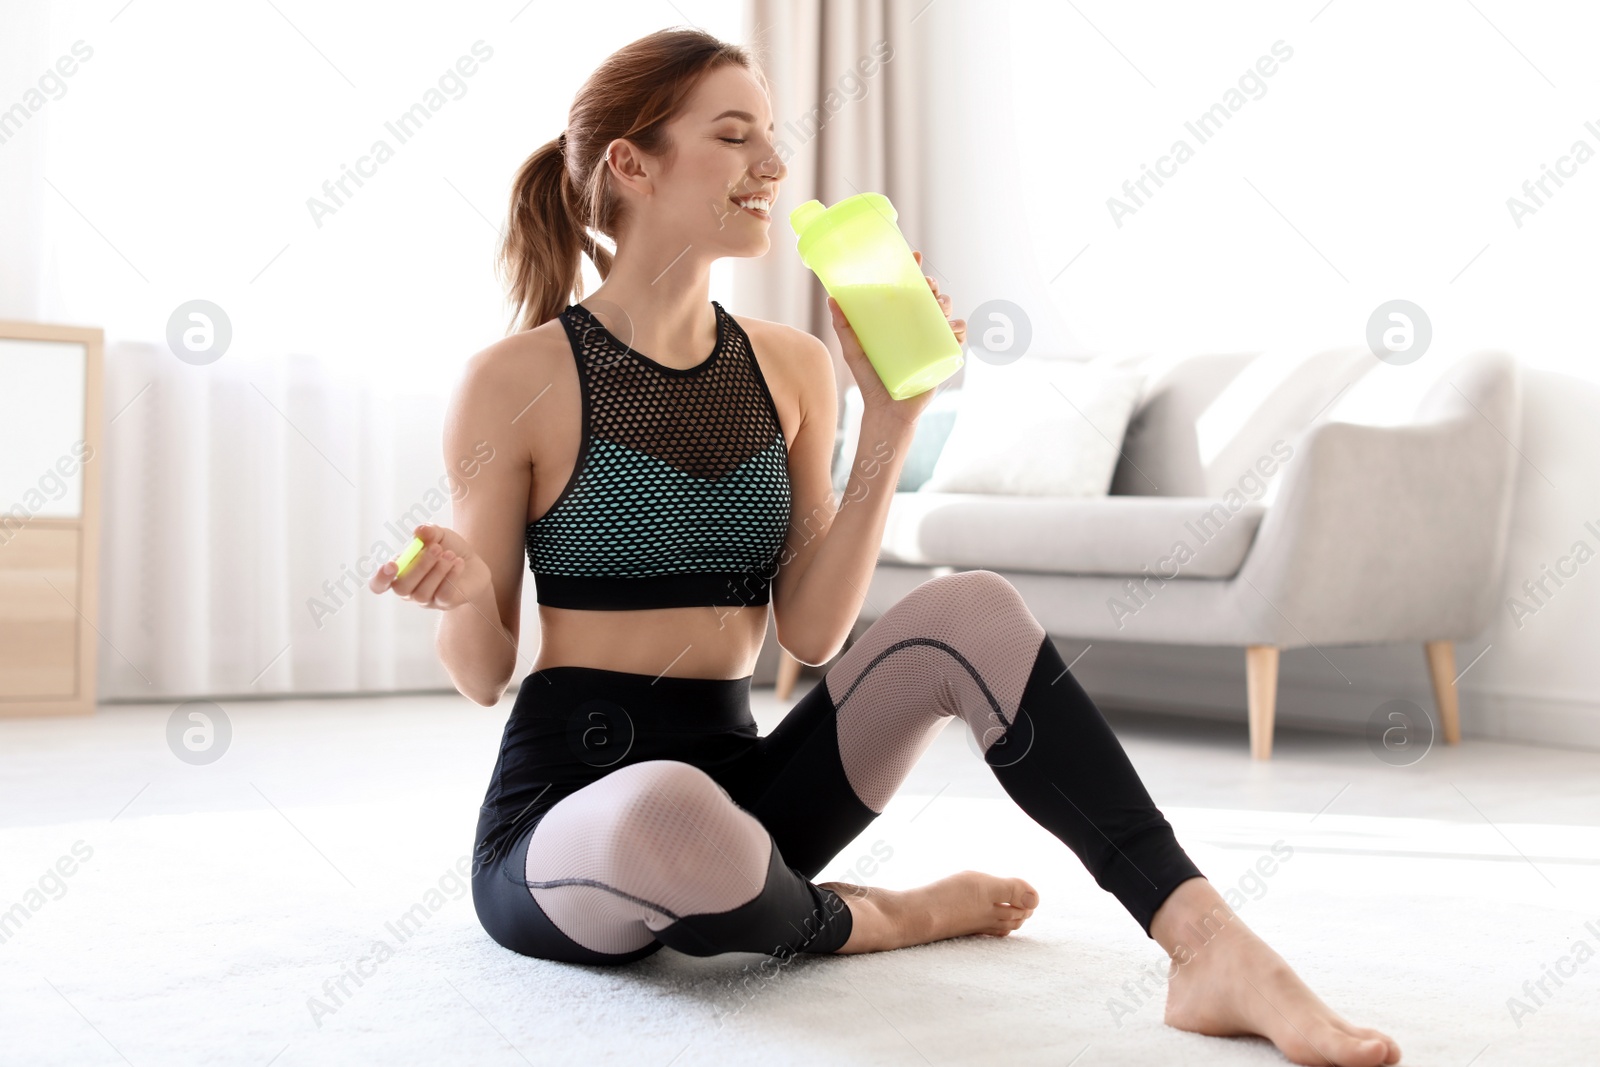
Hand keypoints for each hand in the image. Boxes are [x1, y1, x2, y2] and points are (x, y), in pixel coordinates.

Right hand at [369, 523, 490, 610]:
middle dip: (419, 566)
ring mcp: (426, 600)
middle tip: (437, 548)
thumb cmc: (448, 549)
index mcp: (399, 573)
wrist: (474, 564)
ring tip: (451, 554)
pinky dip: (451, 576)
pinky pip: (443, 595)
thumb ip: (428, 532)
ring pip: (422, 593)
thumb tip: (419, 531)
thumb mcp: (439, 535)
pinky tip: (459, 563)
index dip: (380, 578)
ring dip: (437, 571)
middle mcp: (409, 590)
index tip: (391, 565)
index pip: (378, 584)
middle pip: (402, 588)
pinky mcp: (445, 603)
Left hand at [828, 250, 965, 429]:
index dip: (914, 270)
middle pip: (931, 297)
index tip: (915, 256)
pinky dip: (960, 329)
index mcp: (899, 320)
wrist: (886, 410)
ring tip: (937, 305)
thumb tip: (831, 298)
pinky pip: (958, 337)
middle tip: (926, 285)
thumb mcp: (854, 350)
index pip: (909, 289)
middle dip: (933, 285)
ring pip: (948, 313)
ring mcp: (932, 340)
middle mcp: (917, 326)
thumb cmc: (870, 379)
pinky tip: (953, 327)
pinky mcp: (943, 357)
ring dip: (947, 303)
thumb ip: (843, 327)